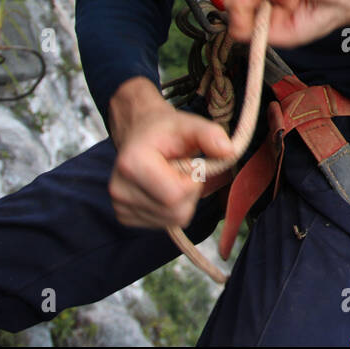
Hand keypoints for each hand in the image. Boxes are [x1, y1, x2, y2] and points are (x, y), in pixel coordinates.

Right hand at [109, 95, 234, 228]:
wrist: (139, 133)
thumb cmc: (165, 130)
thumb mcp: (189, 124)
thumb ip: (210, 134)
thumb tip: (229, 151)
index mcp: (132, 164)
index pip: (175, 195)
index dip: (193, 182)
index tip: (191, 163)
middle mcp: (120, 189)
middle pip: (175, 211)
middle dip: (190, 193)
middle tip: (183, 170)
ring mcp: (120, 206)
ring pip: (172, 220)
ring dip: (183, 201)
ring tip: (172, 177)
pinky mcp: (124, 217)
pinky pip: (163, 223)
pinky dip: (172, 209)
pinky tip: (164, 188)